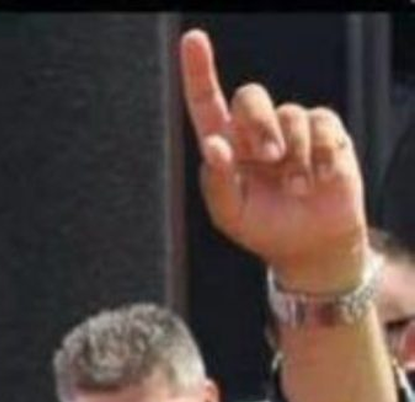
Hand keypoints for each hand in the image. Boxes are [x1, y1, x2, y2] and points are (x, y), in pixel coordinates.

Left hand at [180, 29, 366, 292]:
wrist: (308, 244)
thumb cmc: (262, 226)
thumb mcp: (231, 214)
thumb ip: (217, 181)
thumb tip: (213, 144)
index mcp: (225, 144)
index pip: (205, 101)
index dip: (197, 70)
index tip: (192, 40)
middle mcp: (254, 130)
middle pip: (250, 96)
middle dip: (260, 123)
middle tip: (269, 157)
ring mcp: (292, 129)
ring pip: (290, 114)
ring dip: (295, 156)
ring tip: (297, 188)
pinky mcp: (326, 133)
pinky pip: (323, 125)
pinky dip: (322, 155)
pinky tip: (320, 179)